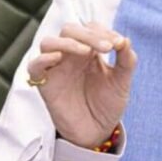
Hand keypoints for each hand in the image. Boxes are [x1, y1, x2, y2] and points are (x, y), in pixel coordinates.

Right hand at [26, 22, 136, 148]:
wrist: (98, 131)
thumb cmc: (107, 104)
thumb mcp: (122, 81)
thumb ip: (126, 60)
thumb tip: (125, 39)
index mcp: (89, 51)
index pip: (90, 28)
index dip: (104, 31)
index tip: (118, 45)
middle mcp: (70, 56)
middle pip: (69, 30)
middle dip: (88, 35)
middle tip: (106, 48)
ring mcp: (56, 68)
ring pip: (48, 42)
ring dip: (67, 42)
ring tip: (86, 51)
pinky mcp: (45, 84)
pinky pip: (34, 66)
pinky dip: (43, 59)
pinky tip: (58, 58)